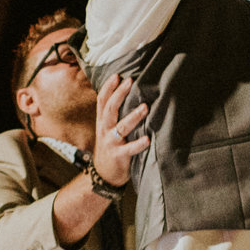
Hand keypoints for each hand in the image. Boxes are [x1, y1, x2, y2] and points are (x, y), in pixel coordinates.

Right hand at [92, 73, 148, 188]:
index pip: (102, 100)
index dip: (108, 87)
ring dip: (133, 117)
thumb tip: (127, 92)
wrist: (104, 174)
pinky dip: (138, 144)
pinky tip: (147, 138)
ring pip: (121, 127)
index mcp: (103, 121)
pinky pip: (129, 149)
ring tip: (145, 107)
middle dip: (120, 94)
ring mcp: (111, 143)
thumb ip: (114, 114)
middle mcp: (105, 129)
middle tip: (130, 81)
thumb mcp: (108, 128)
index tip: (117, 75)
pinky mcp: (119, 156)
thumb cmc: (111, 146)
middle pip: (110, 109)